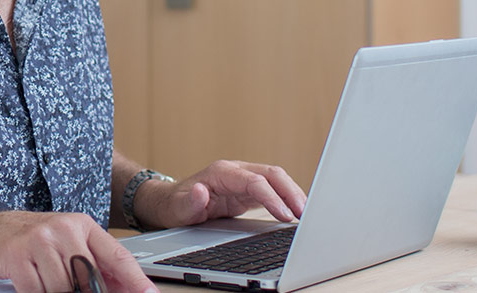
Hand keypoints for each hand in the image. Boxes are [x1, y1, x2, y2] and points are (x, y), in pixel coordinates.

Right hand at [0, 211, 157, 292]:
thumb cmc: (28, 239)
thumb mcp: (65, 242)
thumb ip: (92, 262)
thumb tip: (122, 288)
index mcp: (81, 225)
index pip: (117, 256)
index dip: (136, 280)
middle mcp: (62, 229)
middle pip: (90, 278)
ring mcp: (39, 241)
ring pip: (63, 288)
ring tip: (45, 282)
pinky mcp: (17, 256)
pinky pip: (37, 291)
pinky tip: (32, 285)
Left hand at [138, 160, 307, 228]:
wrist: (171, 204)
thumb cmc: (174, 205)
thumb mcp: (177, 208)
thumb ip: (189, 202)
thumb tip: (200, 191)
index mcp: (221, 173)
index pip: (254, 181)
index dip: (272, 197)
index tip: (284, 215)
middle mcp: (236, 172)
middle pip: (272, 175)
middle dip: (291, 192)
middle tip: (304, 213)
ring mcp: (243, 179)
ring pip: (276, 180)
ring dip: (293, 194)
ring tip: (306, 214)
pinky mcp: (247, 191)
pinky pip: (273, 190)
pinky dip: (287, 199)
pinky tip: (296, 212)